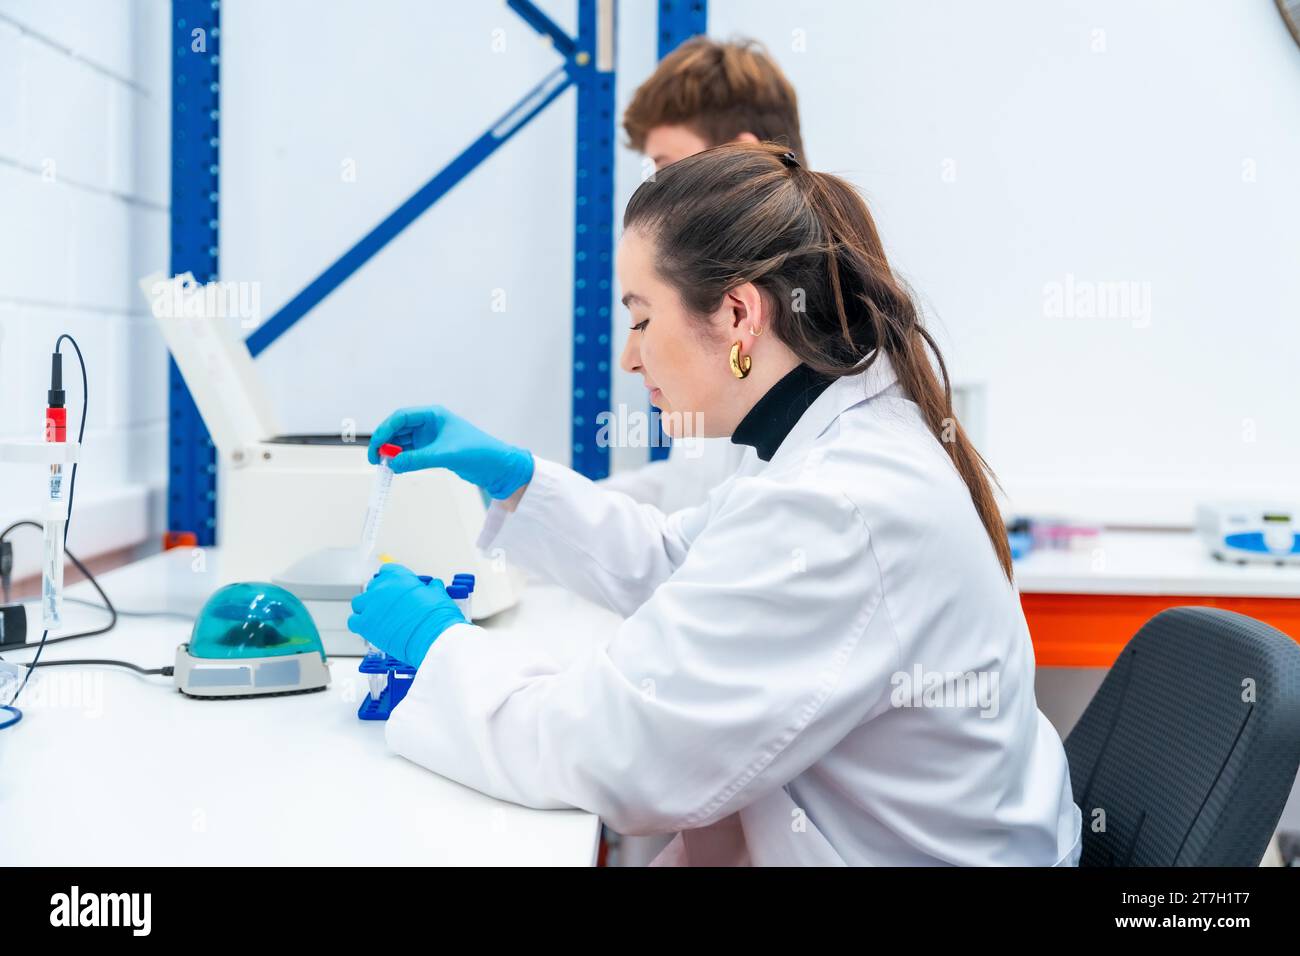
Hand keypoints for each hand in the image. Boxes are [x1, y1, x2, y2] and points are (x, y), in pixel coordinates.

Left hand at [347, 564, 466, 667]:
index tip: (394, 589)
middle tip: (389, 608)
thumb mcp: (439, 595)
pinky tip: (370, 629)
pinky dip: (359, 624)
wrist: (433, 638)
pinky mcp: (365, 624)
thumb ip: (431, 589)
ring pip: (359, 603)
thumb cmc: (437, 618)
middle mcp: (383, 588)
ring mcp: (372, 606)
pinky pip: (353, 621)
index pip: (387, 571)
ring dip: (366, 609)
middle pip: (372, 587)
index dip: (390, 580)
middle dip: (379, 596)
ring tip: (377, 619)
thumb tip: (433, 586)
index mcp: (400, 577)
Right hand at [368, 405, 533, 499]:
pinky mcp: (433, 451)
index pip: (401, 417)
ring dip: (392, 453)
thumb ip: (417, 459)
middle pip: (398, 429)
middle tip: (376, 459)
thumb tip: (392, 463)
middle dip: (385, 443)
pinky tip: (396, 468)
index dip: (385, 431)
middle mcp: (430, 424)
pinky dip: (402, 460)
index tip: (376, 447)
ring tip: (385, 466)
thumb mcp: (445, 455)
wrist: (498, 467)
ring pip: (403, 442)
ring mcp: (431, 438)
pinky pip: (411, 453)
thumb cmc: (479, 452)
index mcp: (434, 415)